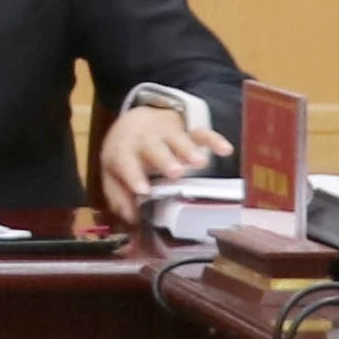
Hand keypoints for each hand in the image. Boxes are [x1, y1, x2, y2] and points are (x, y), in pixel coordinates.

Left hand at [92, 96, 221, 205]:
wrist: (136, 121)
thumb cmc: (126, 154)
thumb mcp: (113, 173)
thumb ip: (119, 196)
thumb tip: (131, 218)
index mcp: (124, 151)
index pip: (126, 163)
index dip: (133, 176)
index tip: (143, 190)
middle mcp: (145, 141)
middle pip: (154, 148)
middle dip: (165, 160)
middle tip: (176, 173)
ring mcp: (167, 135)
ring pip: (179, 139)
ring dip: (189, 150)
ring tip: (200, 163)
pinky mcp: (187, 131)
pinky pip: (201, 133)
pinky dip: (214, 140)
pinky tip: (225, 150)